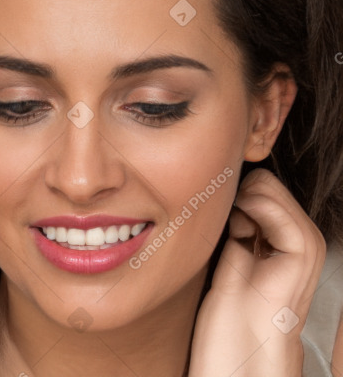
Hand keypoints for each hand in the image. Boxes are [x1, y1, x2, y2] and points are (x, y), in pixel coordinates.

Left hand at [188, 168, 326, 376]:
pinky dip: (248, 210)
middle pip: (263, 178)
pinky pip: (272, 208)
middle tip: (231, 233)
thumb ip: (240, 221)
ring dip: (239, 205)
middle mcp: (299, 232)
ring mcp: (306, 240)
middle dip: (237, 197)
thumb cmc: (229, 307)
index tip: (224, 220)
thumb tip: (232, 191)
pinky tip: (240, 234)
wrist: (239, 352)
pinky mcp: (302, 251)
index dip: (234, 193)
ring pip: (266, 184)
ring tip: (237, 239)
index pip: (260, 181)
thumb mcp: (232, 253)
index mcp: (284, 233)